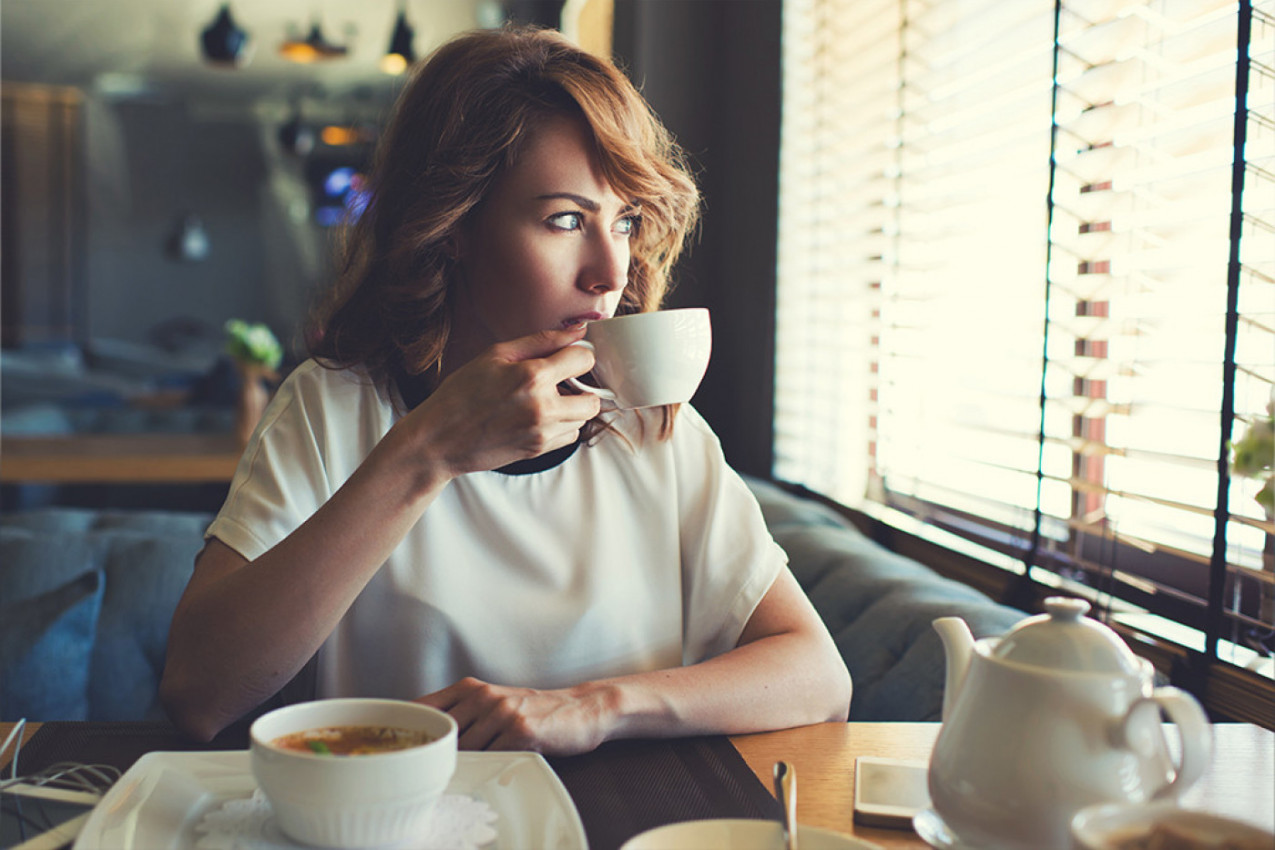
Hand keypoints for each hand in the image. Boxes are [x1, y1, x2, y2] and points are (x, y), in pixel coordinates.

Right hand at [402, 327, 601, 477]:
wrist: (439, 439)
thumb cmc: (461, 393)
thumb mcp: (495, 355)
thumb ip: (540, 341)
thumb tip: (577, 333)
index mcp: (532, 377)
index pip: (584, 360)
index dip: (578, 354)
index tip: (566, 357)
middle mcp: (543, 407)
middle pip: (594, 398)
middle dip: (582, 387)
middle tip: (560, 381)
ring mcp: (543, 433)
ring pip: (583, 419)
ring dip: (573, 407)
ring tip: (546, 399)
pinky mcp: (539, 451)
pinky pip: (569, 436)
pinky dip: (562, 426)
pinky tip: (538, 417)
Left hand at [416, 677, 614, 755]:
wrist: (580, 709)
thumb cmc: (535, 710)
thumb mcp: (494, 701)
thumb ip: (463, 713)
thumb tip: (428, 738)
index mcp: (472, 687)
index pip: (426, 707)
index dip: (412, 729)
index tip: (407, 748)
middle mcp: (484, 696)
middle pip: (442, 734)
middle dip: (438, 754)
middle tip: (436, 769)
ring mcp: (502, 713)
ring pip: (465, 749)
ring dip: (465, 765)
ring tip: (471, 769)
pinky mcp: (520, 732)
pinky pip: (491, 758)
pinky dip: (488, 768)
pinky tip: (495, 767)